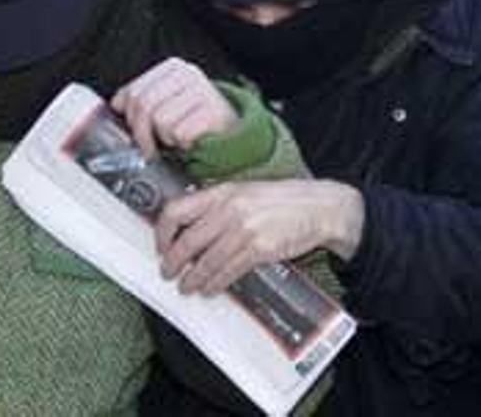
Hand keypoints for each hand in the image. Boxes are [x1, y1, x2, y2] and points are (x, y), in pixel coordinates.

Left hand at [111, 57, 237, 160]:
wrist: (233, 132)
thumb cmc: (194, 120)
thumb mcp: (167, 102)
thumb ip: (142, 101)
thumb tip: (112, 105)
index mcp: (173, 67)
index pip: (134, 91)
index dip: (128, 115)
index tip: (133, 129)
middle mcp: (188, 74)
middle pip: (143, 104)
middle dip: (141, 133)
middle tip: (149, 146)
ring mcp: (202, 91)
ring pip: (160, 120)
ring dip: (165, 138)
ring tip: (176, 138)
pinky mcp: (212, 112)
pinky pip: (179, 133)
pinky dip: (182, 144)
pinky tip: (191, 141)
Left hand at [155, 179, 364, 295]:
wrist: (319, 207)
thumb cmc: (282, 201)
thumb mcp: (246, 192)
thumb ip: (219, 206)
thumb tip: (191, 228)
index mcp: (222, 192)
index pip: (177, 210)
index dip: (162, 233)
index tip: (161, 247)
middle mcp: (230, 209)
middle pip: (187, 241)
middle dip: (173, 262)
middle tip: (168, 273)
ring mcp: (245, 229)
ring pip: (206, 261)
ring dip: (192, 279)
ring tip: (187, 287)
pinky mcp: (260, 249)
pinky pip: (228, 272)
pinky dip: (215, 284)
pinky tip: (211, 289)